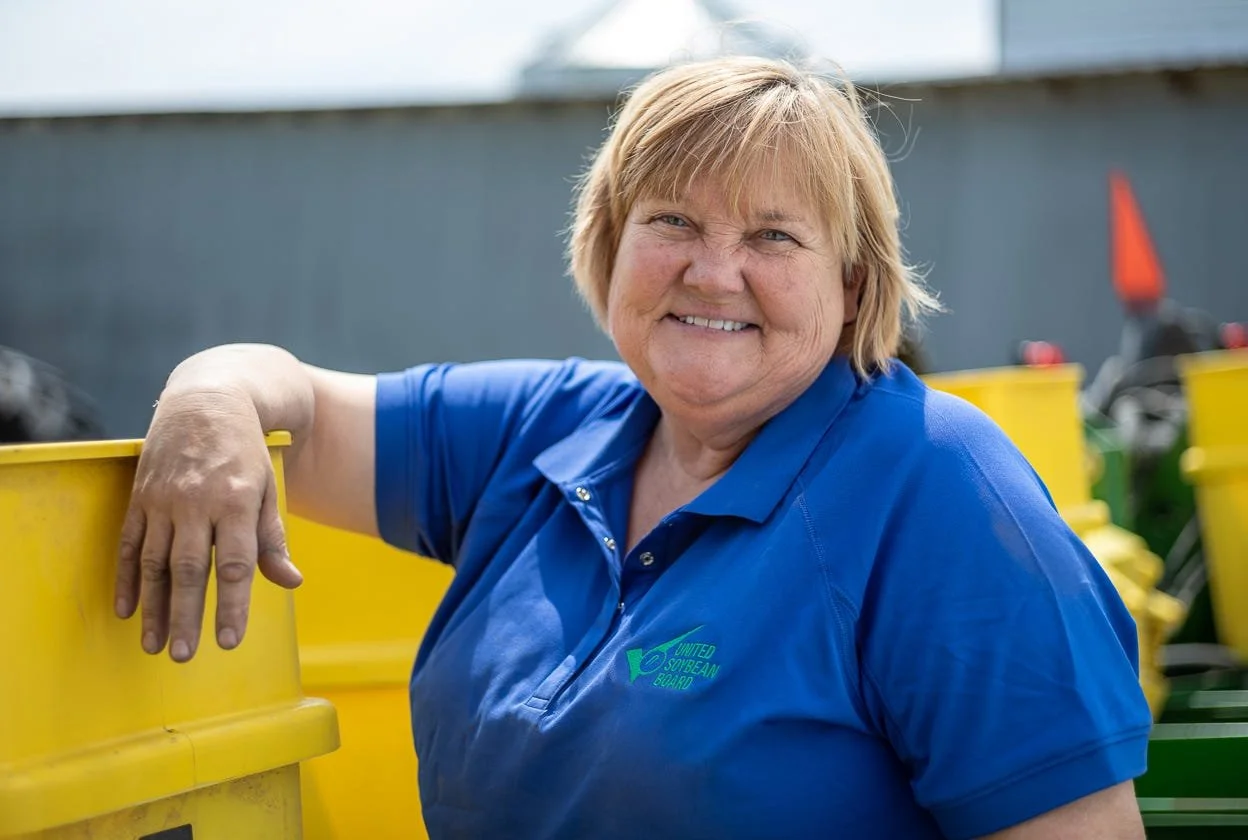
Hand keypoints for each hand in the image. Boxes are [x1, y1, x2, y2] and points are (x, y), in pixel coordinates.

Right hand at [114, 387, 302, 661]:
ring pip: (155, 561)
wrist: (206, 400)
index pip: (235, 563)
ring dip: (154, 607)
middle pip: (191, 568)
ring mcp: (165, 499)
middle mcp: (198, 502)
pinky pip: (128, 542)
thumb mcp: (269, 489)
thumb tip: (290, 582)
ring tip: (154, 644)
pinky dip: (125, 577)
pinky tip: (126, 608)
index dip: (232, 605)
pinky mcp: (140, 496)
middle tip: (183, 656)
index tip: (228, 641)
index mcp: (238, 501)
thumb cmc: (246, 452)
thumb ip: (273, 539)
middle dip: (187, 615)